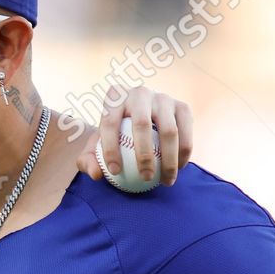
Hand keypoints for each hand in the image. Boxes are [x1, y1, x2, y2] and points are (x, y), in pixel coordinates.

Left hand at [76, 85, 192, 185]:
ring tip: (165, 181)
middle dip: (144, 155)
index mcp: (114, 97)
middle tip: (145, 178)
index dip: (110, 148)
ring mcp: (163, 97)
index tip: (114, 171)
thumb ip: (88, 161)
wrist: (141, 118)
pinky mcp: (182, 106)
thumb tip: (97, 174)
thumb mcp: (95, 147)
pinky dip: (184, 153)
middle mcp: (139, 93)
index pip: (109, 123)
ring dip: (169, 159)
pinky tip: (178, 170)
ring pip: (169, 130)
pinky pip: (185, 132)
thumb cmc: (114, 136)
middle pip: (142, 124)